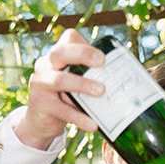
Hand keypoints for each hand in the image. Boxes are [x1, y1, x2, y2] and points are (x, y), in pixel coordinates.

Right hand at [13, 29, 103, 149]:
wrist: (40, 122)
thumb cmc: (64, 98)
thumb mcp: (74, 83)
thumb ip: (90, 77)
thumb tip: (124, 79)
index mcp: (57, 55)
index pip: (68, 39)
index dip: (85, 45)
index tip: (103, 58)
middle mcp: (45, 65)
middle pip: (60, 52)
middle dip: (82, 55)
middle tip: (102, 63)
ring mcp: (40, 84)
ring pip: (60, 80)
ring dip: (82, 84)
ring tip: (101, 91)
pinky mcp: (40, 104)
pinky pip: (61, 110)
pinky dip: (79, 117)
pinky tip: (92, 124)